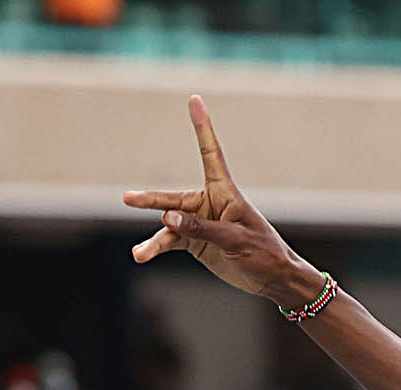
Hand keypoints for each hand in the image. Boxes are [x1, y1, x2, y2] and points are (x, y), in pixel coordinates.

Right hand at [124, 96, 321, 308]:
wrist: (272, 278)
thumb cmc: (262, 252)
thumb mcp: (234, 239)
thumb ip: (201, 228)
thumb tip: (167, 217)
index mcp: (224, 193)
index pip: (211, 154)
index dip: (202, 128)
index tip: (195, 100)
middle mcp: (208, 203)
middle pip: (174, 199)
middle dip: (151, 200)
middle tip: (127, 199)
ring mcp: (199, 222)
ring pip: (169, 224)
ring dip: (154, 239)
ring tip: (139, 253)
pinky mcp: (195, 241)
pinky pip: (170, 241)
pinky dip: (157, 248)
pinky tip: (142, 255)